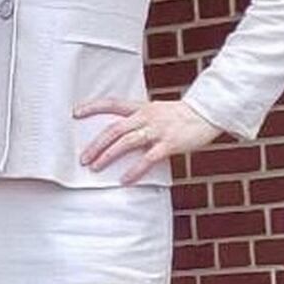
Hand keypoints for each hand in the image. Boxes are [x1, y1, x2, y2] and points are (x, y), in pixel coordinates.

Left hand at [74, 96, 220, 182]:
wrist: (208, 113)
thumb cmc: (181, 116)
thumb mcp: (157, 111)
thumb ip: (140, 120)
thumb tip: (120, 135)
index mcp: (141, 107)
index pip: (112, 103)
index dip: (93, 107)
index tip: (75, 113)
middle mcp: (146, 116)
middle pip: (114, 129)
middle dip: (96, 144)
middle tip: (82, 158)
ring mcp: (157, 130)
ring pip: (126, 142)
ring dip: (108, 155)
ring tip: (95, 168)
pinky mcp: (169, 143)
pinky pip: (148, 158)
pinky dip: (135, 170)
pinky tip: (125, 179)